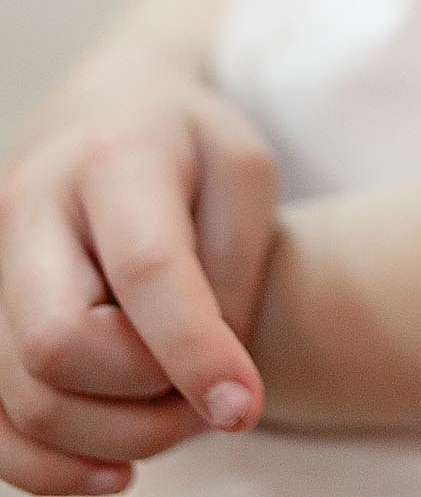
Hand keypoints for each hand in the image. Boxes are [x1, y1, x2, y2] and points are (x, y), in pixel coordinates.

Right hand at [0, 74, 275, 493]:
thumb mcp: (245, 174)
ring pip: (21, 398)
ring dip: (113, 437)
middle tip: (212, 395)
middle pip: (56, 344)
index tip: (242, 407)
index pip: (144, 269)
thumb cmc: (192, 149)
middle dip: (145, 396)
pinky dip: (50, 468)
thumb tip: (204, 376)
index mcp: (113, 160)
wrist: (107, 111)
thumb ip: (231, 268)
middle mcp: (26, 211)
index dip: (193, 349)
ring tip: (180, 416)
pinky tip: (116, 467)